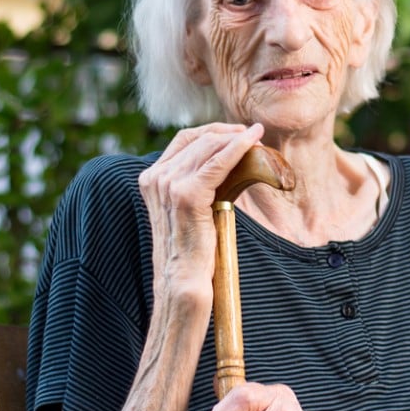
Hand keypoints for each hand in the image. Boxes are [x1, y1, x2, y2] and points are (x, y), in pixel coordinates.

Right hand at [138, 122, 264, 309]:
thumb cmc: (192, 247)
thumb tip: (225, 164)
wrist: (183, 278)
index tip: (237, 133)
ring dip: (237, 139)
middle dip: (227, 133)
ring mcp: (168, 184)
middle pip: (196, 138)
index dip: (212, 131)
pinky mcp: (187, 194)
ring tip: (258, 141)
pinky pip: (218, 162)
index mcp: (151, 178)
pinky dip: (239, 148)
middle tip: (253, 135)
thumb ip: (195, 184)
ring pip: (209, 146)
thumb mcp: (188, 208)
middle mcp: (155, 177)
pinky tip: (254, 142)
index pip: (183, 140)